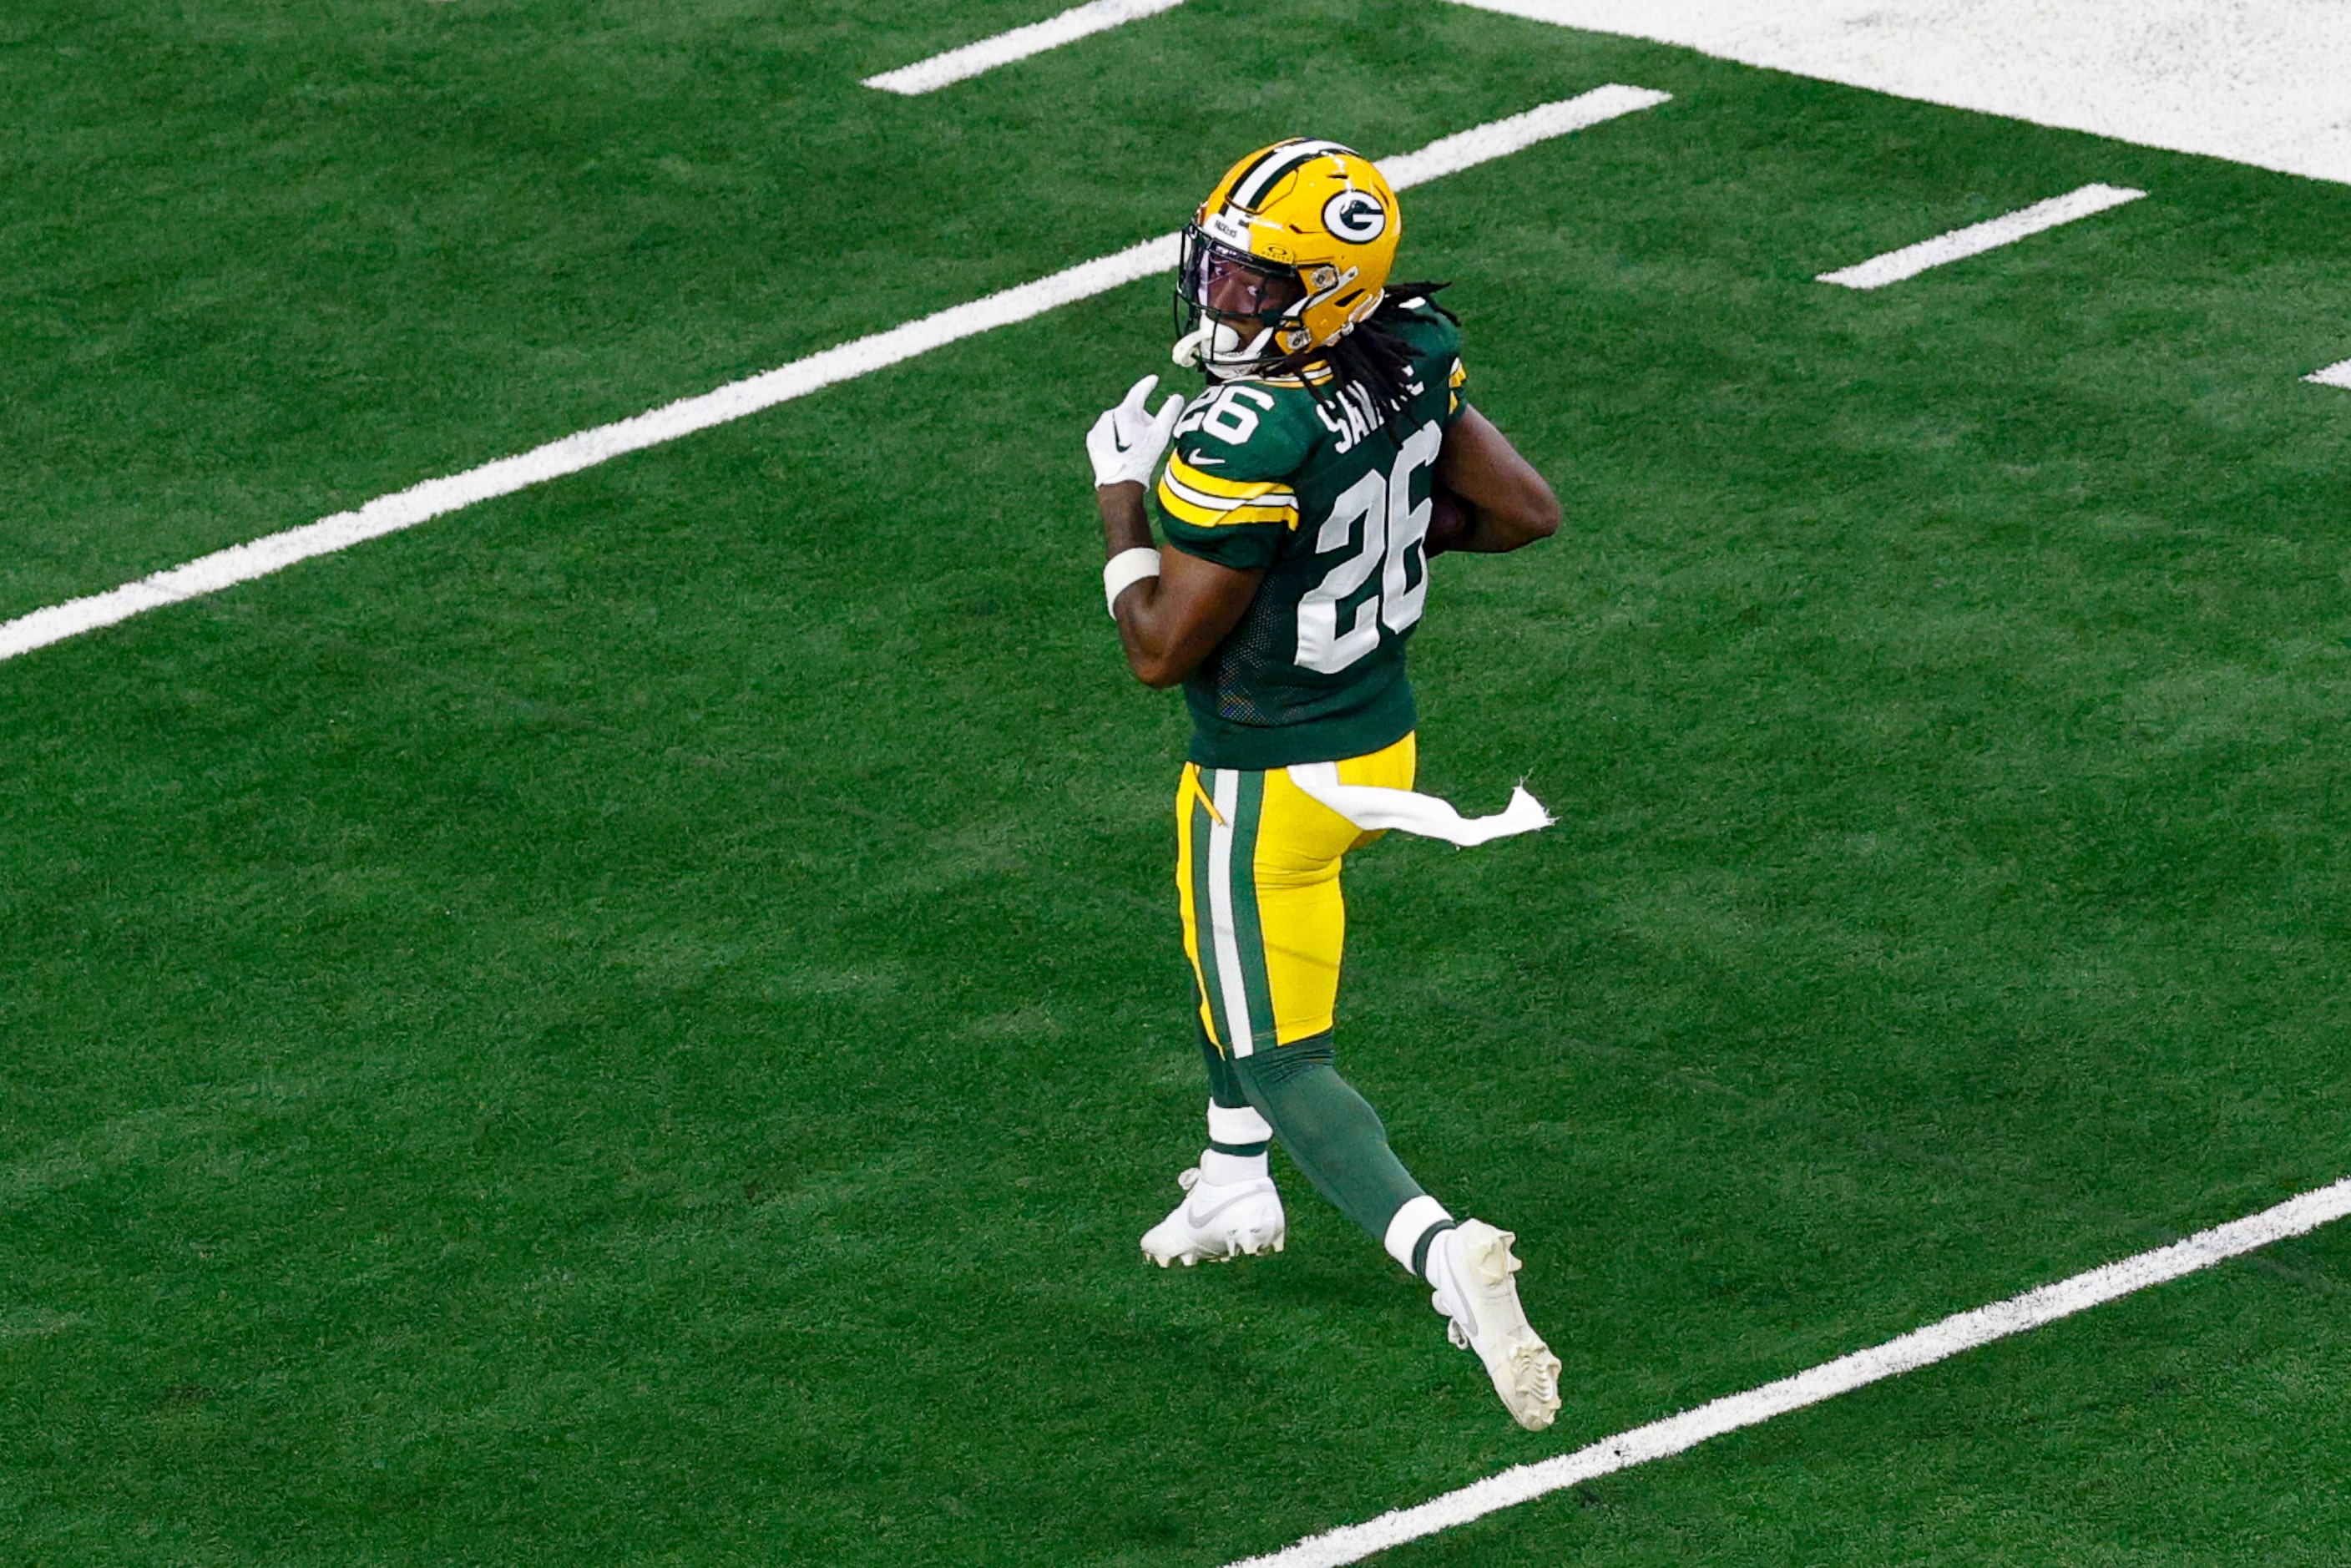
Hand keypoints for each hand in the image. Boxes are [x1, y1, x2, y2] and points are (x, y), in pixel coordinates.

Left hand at [1086, 374, 1184, 488]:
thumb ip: (1169, 413)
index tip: (1154, 379)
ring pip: (1118, 422)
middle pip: (1130, 412)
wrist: (1120, 485)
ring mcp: (1098, 428)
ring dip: (1127, 430)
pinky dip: (1115, 438)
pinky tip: (1121, 451)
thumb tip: (1177, 397)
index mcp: (1125, 412)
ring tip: (1133, 449)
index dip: (1148, 384)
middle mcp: (1108, 416)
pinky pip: (1106, 432)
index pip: (1138, 392)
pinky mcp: (1092, 439)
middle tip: (1147, 440)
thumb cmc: (1142, 460)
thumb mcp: (1160, 436)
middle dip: (1140, 421)